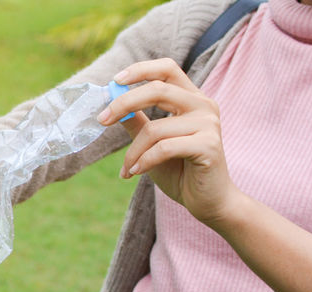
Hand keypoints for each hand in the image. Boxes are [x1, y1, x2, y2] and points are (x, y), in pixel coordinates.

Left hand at [100, 58, 243, 226]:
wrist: (207, 201)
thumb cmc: (180, 171)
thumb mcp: (152, 143)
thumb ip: (138, 122)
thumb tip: (112, 105)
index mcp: (192, 99)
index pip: (167, 69)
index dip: (140, 70)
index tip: (115, 80)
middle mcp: (204, 105)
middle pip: (158, 90)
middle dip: (124, 104)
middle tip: (102, 120)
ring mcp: (209, 124)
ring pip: (155, 128)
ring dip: (133, 152)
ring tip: (128, 169)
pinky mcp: (208, 146)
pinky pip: (164, 148)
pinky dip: (144, 161)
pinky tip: (136, 173)